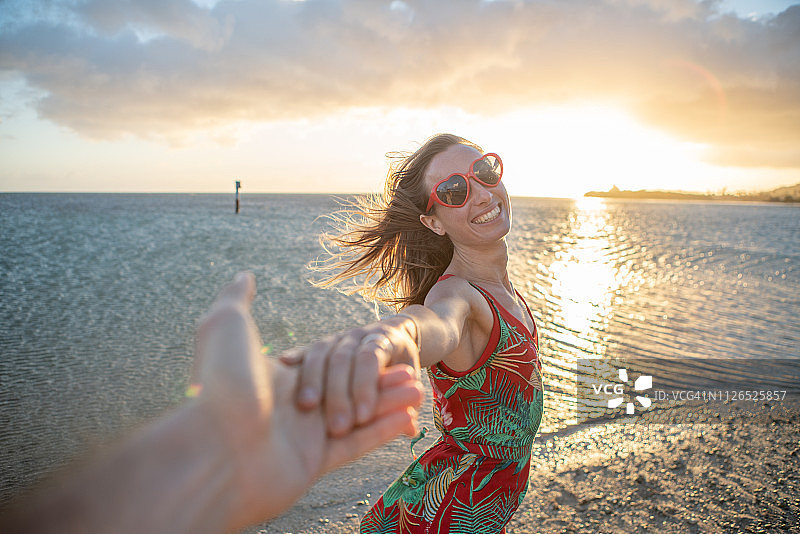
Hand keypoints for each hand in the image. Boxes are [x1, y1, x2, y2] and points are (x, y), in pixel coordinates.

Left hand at [192, 273, 422, 528]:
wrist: (216, 451)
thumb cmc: (222, 383)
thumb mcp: (225, 326)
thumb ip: (237, 298)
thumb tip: (246, 274)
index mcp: (280, 376)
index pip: (327, 362)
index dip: (355, 358)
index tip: (382, 346)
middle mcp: (293, 405)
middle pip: (349, 387)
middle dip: (379, 381)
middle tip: (411, 376)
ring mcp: (303, 435)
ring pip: (357, 415)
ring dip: (388, 402)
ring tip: (417, 392)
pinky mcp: (314, 463)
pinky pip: (356, 446)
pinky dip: (382, 432)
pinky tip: (409, 419)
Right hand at [280, 316, 420, 437]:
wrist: (393, 334)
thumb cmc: (403, 368)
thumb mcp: (410, 383)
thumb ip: (406, 404)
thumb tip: (410, 427)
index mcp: (384, 339)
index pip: (370, 360)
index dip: (366, 386)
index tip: (363, 416)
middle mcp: (359, 335)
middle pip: (344, 359)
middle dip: (339, 391)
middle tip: (337, 425)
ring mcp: (338, 338)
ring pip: (321, 353)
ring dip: (313, 377)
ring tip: (307, 404)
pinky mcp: (320, 346)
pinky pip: (305, 351)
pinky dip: (297, 356)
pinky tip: (284, 364)